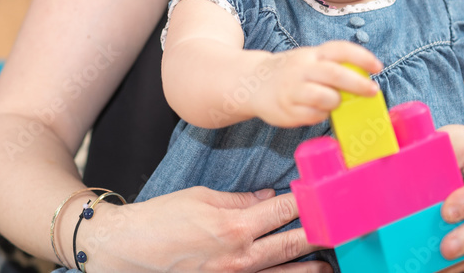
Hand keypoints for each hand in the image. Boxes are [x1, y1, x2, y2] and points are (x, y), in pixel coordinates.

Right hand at [82, 186, 330, 271]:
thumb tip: (269, 199)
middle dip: (317, 237)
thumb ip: (239, 200)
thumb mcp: (201, 198)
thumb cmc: (159, 220)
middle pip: (290, 246)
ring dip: (307, 269)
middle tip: (340, 231)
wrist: (123, 251)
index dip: (306, 203)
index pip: (283, 212)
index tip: (323, 197)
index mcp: (234, 227)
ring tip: (326, 266)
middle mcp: (239, 258)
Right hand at [253, 41, 382, 126]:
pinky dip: (321, 114)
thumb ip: (331, 66)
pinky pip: (313, 115)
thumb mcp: (309, 60)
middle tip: (372, 91)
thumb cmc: (291, 72)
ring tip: (336, 102)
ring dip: (336, 102)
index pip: (339, 50)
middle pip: (335, 74)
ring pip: (324, 97)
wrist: (252, 83)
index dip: (361, 56)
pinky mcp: (286, 109)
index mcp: (311, 54)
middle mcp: (302, 69)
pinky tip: (318, 111)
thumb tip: (363, 79)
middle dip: (358, 84)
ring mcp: (292, 90)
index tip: (378, 67)